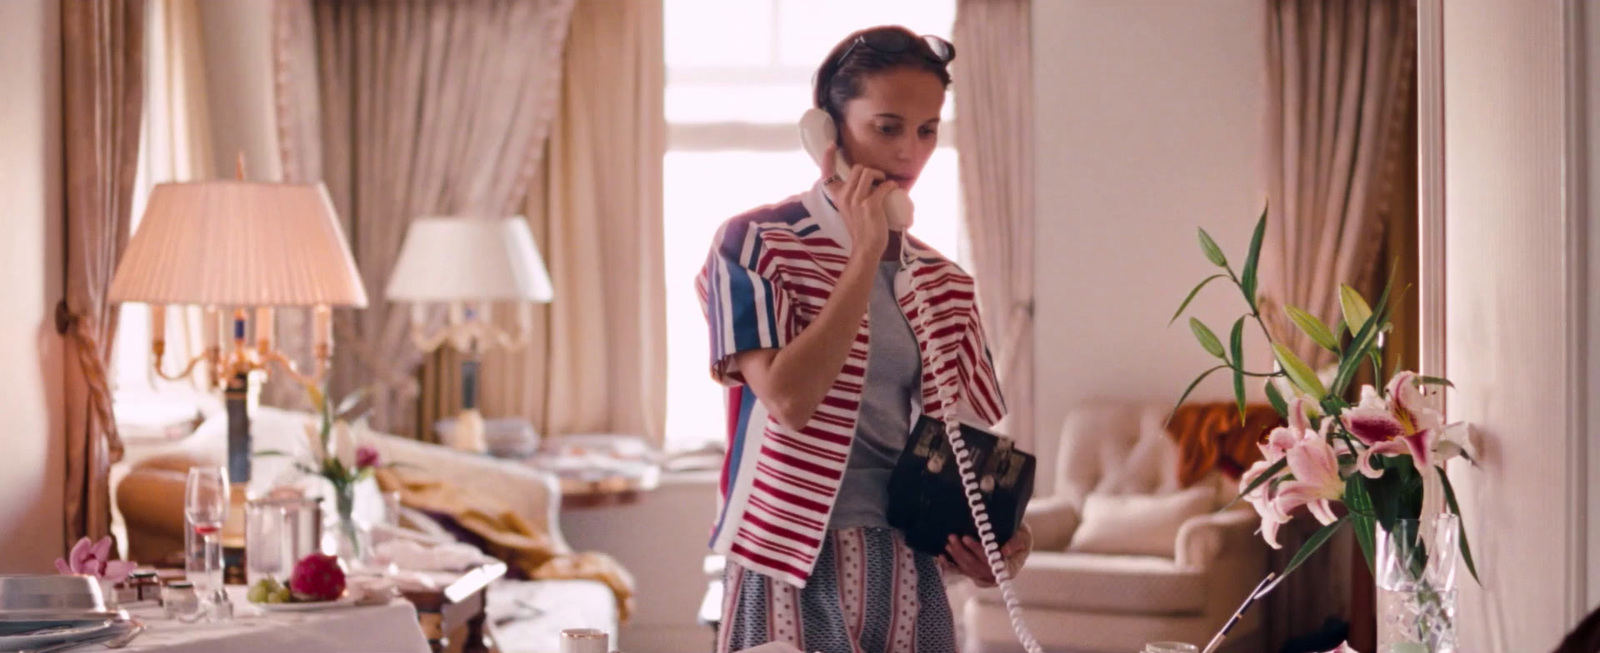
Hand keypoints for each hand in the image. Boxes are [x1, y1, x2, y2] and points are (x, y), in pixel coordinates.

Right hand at [820, 144, 893, 262]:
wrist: (866, 248)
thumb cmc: (861, 229)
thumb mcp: (849, 210)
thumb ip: (851, 198)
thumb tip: (867, 184)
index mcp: (837, 197)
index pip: (826, 173)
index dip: (827, 157)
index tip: (832, 145)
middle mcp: (845, 197)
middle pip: (857, 168)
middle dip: (870, 170)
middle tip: (878, 180)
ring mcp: (857, 200)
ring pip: (868, 172)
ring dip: (880, 175)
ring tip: (885, 184)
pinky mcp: (870, 205)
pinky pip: (883, 185)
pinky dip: (891, 184)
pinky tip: (894, 188)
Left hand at [942, 524, 1032, 587]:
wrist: (1015, 540)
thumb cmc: (1020, 536)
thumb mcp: (1024, 536)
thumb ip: (1017, 542)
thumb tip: (1005, 551)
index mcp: (1009, 569)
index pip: (989, 560)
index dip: (976, 550)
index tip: (966, 537)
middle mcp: (995, 577)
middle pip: (975, 566)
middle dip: (961, 552)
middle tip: (953, 536)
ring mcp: (983, 577)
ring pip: (966, 569)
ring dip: (955, 556)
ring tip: (948, 542)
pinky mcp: (974, 574)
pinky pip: (960, 572)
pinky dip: (949, 565)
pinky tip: (941, 557)